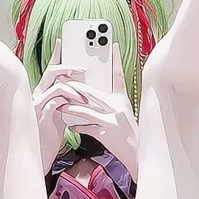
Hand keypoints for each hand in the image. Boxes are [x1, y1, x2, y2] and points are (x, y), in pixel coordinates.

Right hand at [32, 41, 87, 172]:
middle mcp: (38, 95)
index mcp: (43, 93)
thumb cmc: (50, 135)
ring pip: (56, 86)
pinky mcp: (42, 116)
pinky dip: (69, 100)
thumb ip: (66, 101)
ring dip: (73, 86)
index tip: (63, 41)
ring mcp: (38, 105)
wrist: (41, 156)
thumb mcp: (60, 114)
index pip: (50, 70)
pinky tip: (79, 104)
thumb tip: (81, 90)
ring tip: (86, 91)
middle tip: (83, 68)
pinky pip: (56, 102)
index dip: (56, 55)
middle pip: (52, 72)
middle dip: (68, 66)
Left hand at [58, 43, 138, 179]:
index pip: (118, 75)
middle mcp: (118, 107)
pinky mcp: (107, 133)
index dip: (115, 59)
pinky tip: (70, 125)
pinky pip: (86, 126)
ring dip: (71, 107)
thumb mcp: (122, 115)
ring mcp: (113, 119)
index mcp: (122, 99)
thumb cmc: (127, 135)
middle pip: (93, 92)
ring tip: (61, 104)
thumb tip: (88, 97)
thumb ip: (109, 104)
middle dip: (76, 86)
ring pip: (86, 109)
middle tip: (63, 80)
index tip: (112, 43)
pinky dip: (76, 125)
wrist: (138, 155)